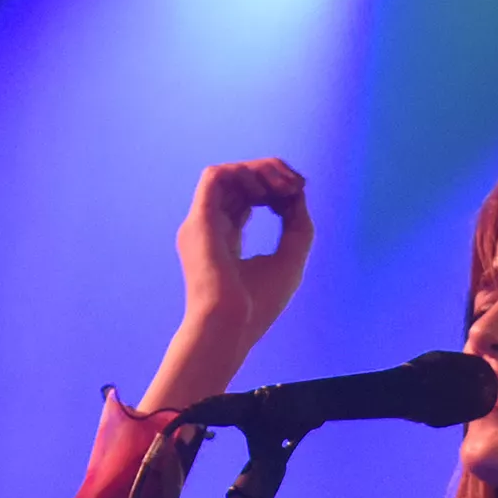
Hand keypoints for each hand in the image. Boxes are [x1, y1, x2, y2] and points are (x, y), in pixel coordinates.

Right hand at [136, 157, 313, 412]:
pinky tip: (265, 190)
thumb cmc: (257, 304)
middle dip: (270, 173)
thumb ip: (297, 226)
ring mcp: (201, 223)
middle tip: (295, 182)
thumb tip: (297, 193)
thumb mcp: (290, 260)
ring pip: (227, 174)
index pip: (246, 200)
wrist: (230, 325)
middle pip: (237, 184)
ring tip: (284, 184)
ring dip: (260, 171)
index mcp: (226, 242)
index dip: (274, 188)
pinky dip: (243, 174)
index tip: (298, 190)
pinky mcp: (199, 219)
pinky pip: (216, 176)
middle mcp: (210, 228)